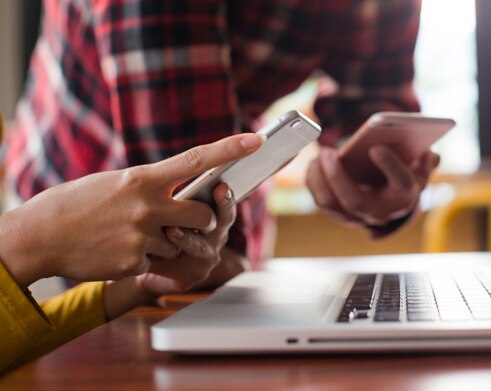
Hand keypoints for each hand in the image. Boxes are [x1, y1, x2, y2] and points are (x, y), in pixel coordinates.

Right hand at [0, 133, 264, 288]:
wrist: (39, 235)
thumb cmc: (78, 204)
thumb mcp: (116, 184)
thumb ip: (151, 187)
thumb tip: (182, 193)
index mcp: (143, 178)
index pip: (196, 159)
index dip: (229, 149)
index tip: (256, 140)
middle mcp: (147, 205)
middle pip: (204, 215)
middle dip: (201, 220)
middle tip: (183, 220)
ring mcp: (142, 235)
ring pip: (178, 242)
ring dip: (162, 242)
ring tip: (125, 235)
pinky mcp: (134, 262)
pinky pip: (155, 262)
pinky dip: (141, 259)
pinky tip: (115, 251)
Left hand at [306, 145, 438, 226]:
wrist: (389, 200)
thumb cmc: (402, 175)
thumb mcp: (419, 166)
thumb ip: (425, 158)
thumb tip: (428, 154)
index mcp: (404, 196)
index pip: (401, 183)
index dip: (390, 166)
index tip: (376, 148)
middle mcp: (379, 213)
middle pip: (355, 201)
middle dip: (338, 176)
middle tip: (329, 151)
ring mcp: (356, 217)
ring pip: (331, 203)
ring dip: (320, 178)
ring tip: (319, 154)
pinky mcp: (338, 213)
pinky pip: (320, 199)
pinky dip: (314, 180)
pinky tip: (314, 162)